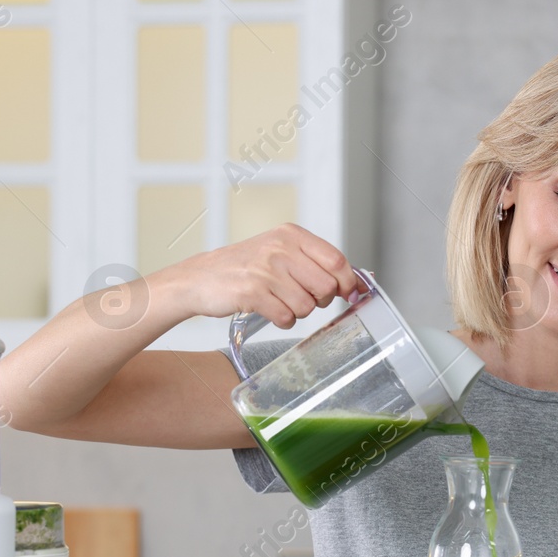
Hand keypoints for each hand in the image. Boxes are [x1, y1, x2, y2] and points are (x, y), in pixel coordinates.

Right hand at [159, 224, 360, 325]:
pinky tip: (270, 311)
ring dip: (298, 312)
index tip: (351, 294)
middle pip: (326, 286)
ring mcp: (266, 270)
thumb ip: (315, 263)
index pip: (336, 260)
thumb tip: (357, 282)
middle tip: (303, 298)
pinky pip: (287, 318)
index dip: (349, 281)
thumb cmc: (244, 267)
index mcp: (291, 235)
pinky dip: (283, 321)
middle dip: (320, 301)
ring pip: (307, 306)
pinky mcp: (253, 292)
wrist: (201, 278)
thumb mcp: (279, 252)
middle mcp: (280, 248)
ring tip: (280, 302)